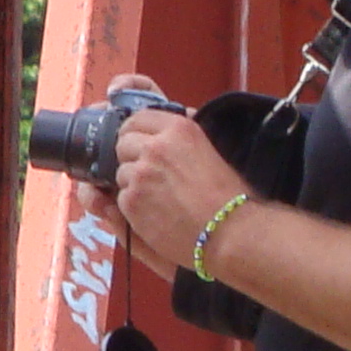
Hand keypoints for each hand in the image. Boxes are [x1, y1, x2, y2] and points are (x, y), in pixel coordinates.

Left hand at [110, 102, 245, 278]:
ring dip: (133, 184)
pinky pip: (121, 198)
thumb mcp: (210, 150)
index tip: (141, 144)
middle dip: (132, 158)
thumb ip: (182, 136)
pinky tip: (156, 214)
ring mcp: (141, 174)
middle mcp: (156, 147)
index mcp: (178, 129)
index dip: (137, 133)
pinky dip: (134, 207)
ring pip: (121, 173)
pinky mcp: (132, 200)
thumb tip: (167, 124)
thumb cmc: (229, 196)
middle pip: (123, 144)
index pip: (137, 119)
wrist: (230, 231)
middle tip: (152, 176)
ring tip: (159, 198)